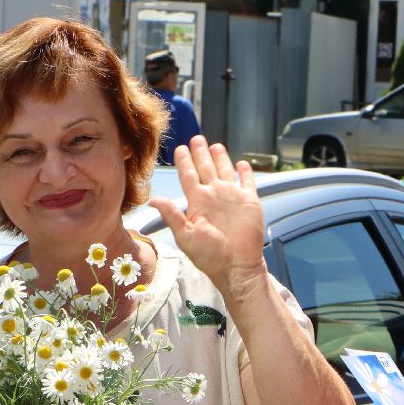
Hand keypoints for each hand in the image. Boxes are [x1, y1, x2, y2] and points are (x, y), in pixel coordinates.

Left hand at [148, 135, 266, 291]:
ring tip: (215, 145)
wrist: (236, 266)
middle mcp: (214, 196)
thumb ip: (172, 215)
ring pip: (225, 170)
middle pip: (205, 168)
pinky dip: (245, 172)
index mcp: (197, 202)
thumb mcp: (186, 236)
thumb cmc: (210, 256)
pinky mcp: (250, 201)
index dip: (184, 161)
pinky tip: (241, 163)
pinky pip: (247, 181)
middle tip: (196, 138)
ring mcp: (232, 197)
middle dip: (200, 153)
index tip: (179, 148)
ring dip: (220, 158)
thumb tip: (153, 200)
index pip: (188, 175)